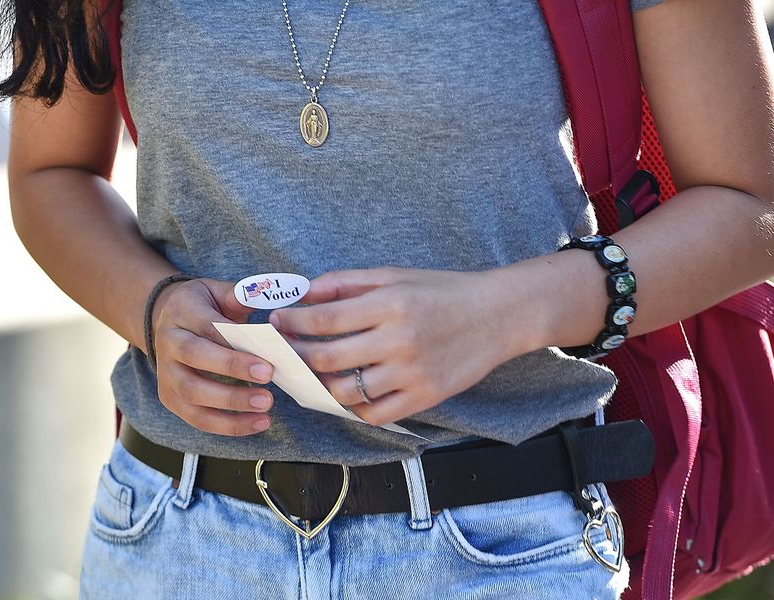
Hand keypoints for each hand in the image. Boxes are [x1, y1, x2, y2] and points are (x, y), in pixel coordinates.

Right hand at [151, 278, 276, 435]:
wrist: (165, 321)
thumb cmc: (202, 306)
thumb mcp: (217, 291)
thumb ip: (239, 296)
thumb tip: (266, 297)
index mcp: (181, 312)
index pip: (207, 329)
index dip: (236, 347)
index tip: (267, 362)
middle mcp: (167, 342)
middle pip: (195, 358)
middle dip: (233, 371)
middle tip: (269, 380)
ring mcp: (165, 373)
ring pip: (192, 393)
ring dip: (231, 405)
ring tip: (265, 409)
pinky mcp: (169, 397)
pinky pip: (196, 417)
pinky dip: (226, 426)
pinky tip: (256, 424)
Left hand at [269, 266, 532, 425]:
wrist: (497, 315)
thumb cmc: (442, 291)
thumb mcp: (394, 275)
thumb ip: (346, 283)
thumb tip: (302, 292)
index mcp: (389, 304)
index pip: (324, 319)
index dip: (293, 323)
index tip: (276, 323)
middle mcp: (398, 339)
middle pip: (328, 359)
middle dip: (298, 357)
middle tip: (285, 353)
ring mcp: (412, 372)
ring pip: (346, 392)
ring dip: (322, 386)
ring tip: (314, 376)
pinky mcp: (425, 396)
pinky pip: (375, 414)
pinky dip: (354, 408)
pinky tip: (347, 394)